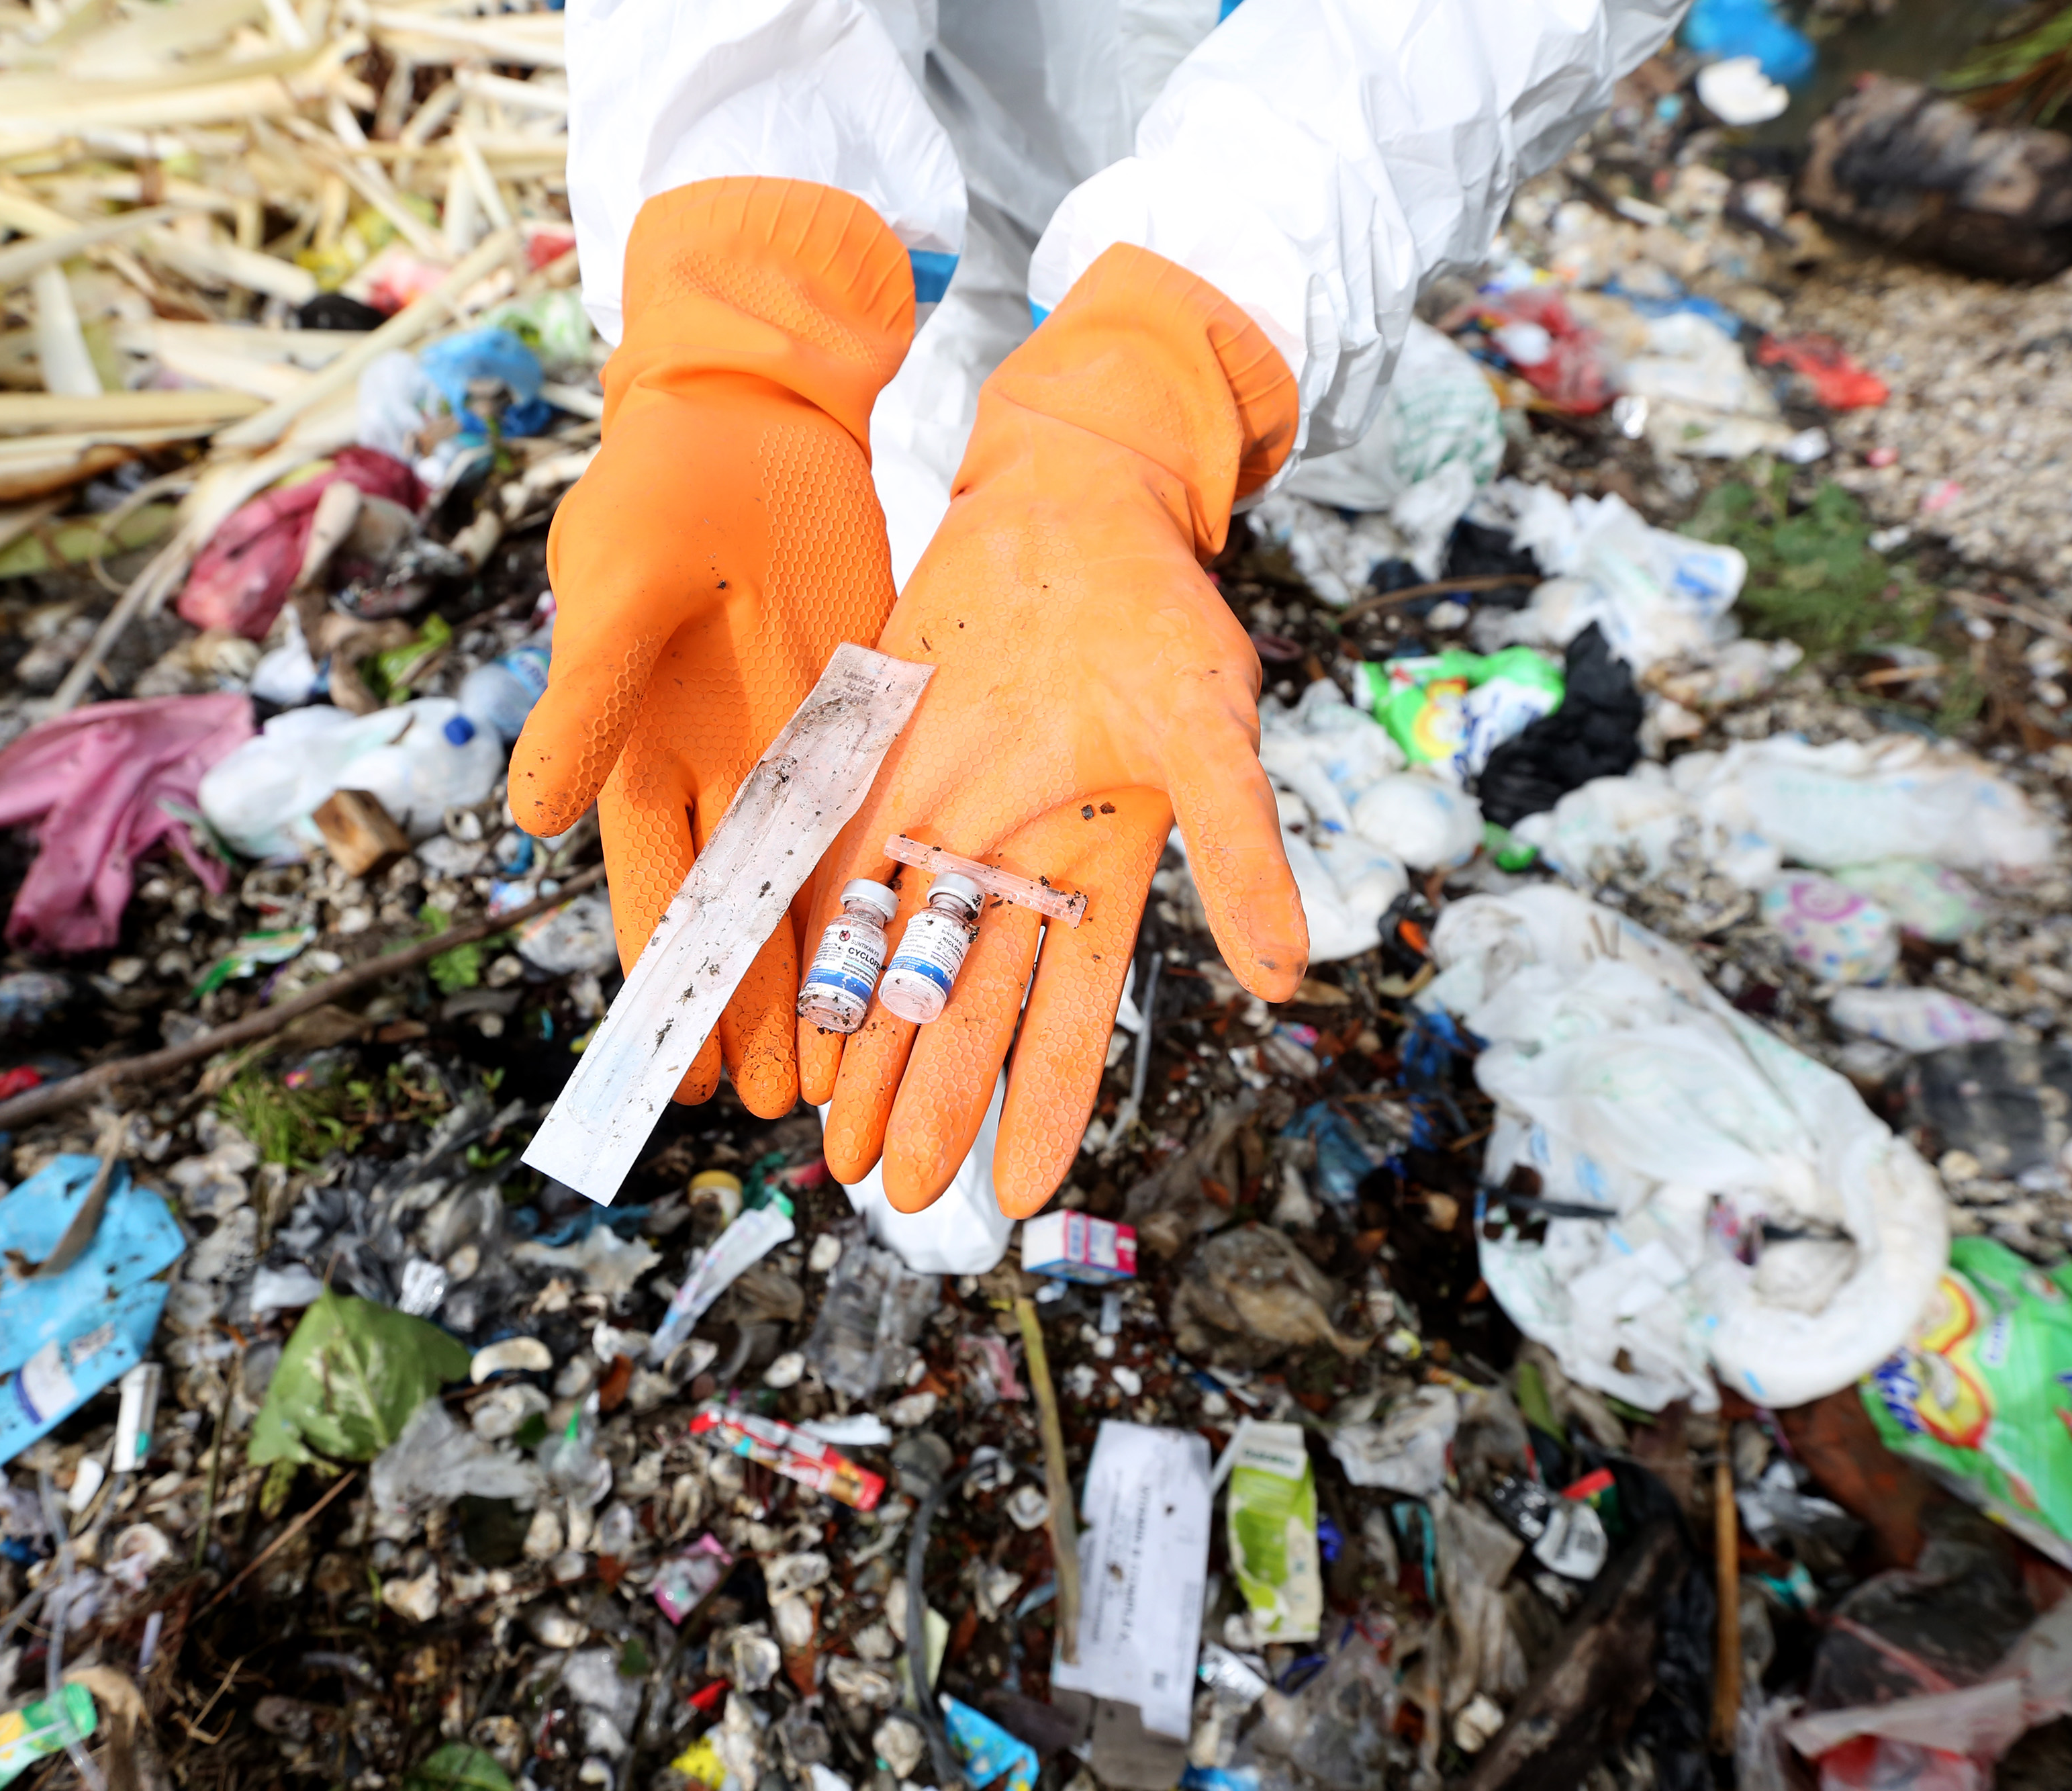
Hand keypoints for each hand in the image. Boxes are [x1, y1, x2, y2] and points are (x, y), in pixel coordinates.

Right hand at [508, 179, 913, 1115]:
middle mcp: (716, 774)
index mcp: (637, 758)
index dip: (668, 989)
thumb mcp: (616, 591)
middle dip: (754, 1012)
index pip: (651, 898)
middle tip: (781, 1114)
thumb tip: (527, 821)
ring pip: (807, 889)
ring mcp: (793, 753)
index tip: (679, 1077)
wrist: (752, 422)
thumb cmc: (655, 495)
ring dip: (820, 974)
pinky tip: (902, 953)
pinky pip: (872, 819)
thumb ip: (586, 703)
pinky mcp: (861, 718)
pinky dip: (879, 889)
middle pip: (735, 917)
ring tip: (843, 1070)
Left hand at [801, 245, 1309, 1215]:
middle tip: (891, 1186)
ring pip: (895, 957)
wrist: (1069, 507)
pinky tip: (782, 1010)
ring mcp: (943, 822)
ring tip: (828, 1138)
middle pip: (969, 1008)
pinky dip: (808, 940)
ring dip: (864, 1047)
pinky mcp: (879, 771)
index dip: (1049, 1106)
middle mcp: (1015, 868)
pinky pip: (834, 871)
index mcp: (1100, 873)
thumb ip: (1243, 849)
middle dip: (931, 1097)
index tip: (1019, 1196)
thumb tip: (1290, 979)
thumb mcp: (1212, 728)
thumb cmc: (1161, 613)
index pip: (1075, 1016)